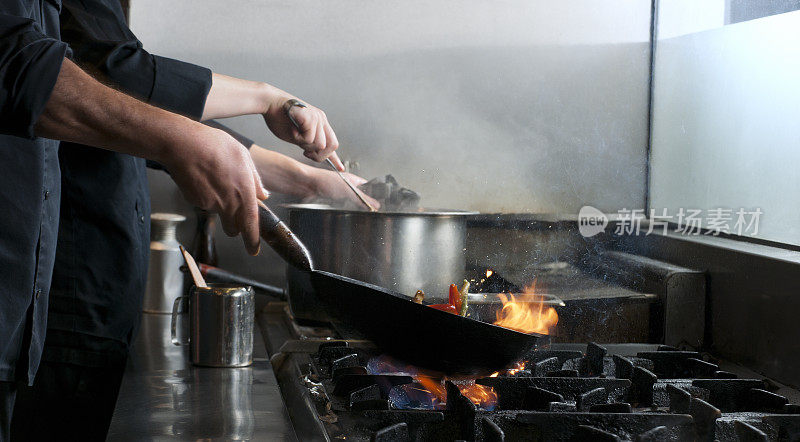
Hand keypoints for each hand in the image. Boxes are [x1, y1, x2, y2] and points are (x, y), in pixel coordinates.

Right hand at [163, 124, 268, 255]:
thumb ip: (255, 179)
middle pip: (233, 229)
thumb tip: (263, 195)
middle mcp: (229, 203)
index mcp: (245, 192)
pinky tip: (202, 178)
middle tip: (233, 216)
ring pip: (218, 214)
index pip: (251, 225)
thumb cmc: (215, 146)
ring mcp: (211, 204)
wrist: (184, 145)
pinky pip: (204, 203)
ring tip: (214, 181)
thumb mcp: (243, 156)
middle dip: (235, 227)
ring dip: (219, 207)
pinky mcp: (195, 201)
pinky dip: (204, 195)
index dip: (253, 240)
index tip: (253, 249)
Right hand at [262, 97, 344, 170]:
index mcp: (320, 123)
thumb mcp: (296, 136)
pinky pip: (309, 138)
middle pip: (331, 146)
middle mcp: (321, 119)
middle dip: (318, 155)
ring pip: (320, 144)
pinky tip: (292, 129)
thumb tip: (315, 154)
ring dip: (305, 145)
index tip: (341, 168)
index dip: (335, 158)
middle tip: (304, 152)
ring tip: (295, 134)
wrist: (269, 102)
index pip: (332, 142)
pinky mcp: (310, 117)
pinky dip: (298, 138)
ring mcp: (317, 117)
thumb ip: (307, 144)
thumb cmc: (279, 118)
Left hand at [307, 168, 380, 209]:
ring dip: (353, 209)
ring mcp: (338, 193)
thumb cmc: (324, 180)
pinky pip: (340, 207)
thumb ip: (362, 198)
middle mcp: (346, 186)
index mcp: (353, 180)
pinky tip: (344, 214)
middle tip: (370, 213)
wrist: (305, 185)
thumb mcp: (348, 190)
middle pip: (359, 197)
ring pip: (350, 203)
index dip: (374, 196)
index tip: (379, 205)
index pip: (368, 187)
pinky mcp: (330, 200)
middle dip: (364, 205)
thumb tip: (375, 205)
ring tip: (359, 215)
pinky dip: (343, 211)